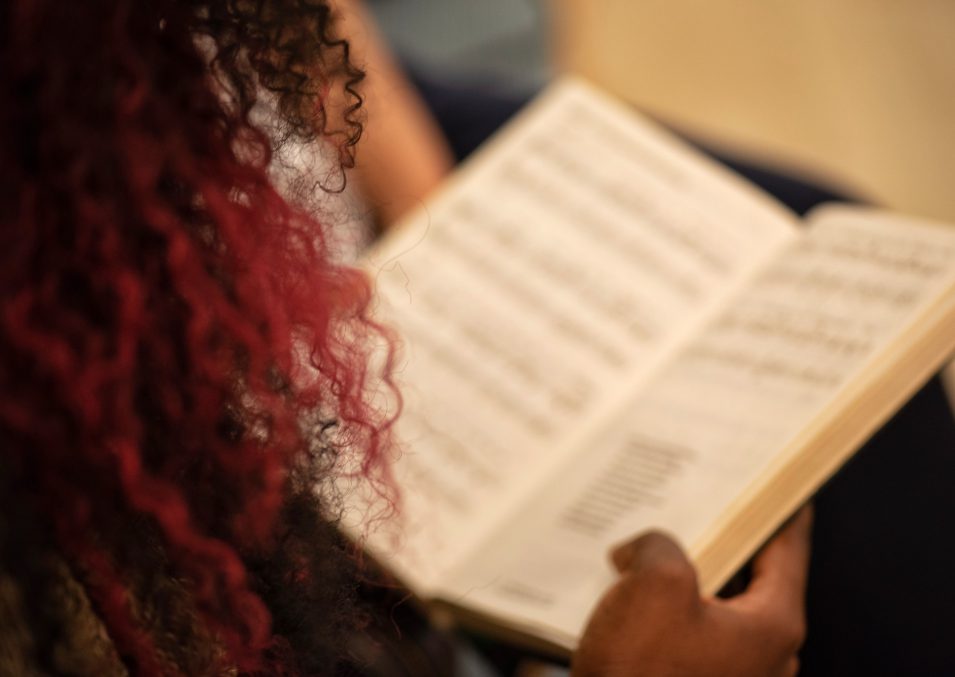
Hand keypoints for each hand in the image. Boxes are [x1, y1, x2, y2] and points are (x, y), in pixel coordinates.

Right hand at [572, 507, 812, 676]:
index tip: (784, 483)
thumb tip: (640, 552)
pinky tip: (629, 588)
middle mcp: (761, 654)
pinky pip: (686, 632)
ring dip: (683, 574)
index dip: (781, 509)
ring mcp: (728, 675)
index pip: (788, 551)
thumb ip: (659, 545)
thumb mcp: (655, 583)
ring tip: (650, 541)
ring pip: (712, 604)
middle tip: (701, 500)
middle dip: (721, 537)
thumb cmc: (642, 674)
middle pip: (750, 575)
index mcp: (772, 626)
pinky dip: (664, 607)